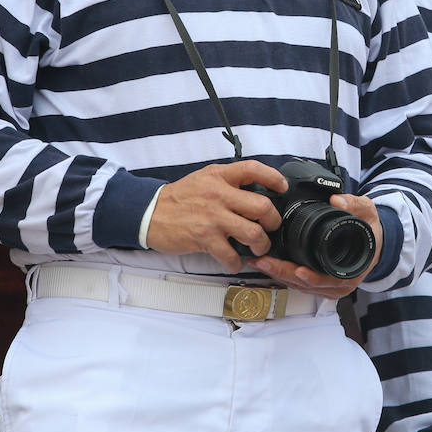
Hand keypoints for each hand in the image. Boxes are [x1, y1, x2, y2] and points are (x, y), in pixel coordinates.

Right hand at [145, 160, 285, 271]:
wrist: (149, 212)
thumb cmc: (178, 198)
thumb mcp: (204, 178)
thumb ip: (228, 181)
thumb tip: (253, 189)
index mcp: (219, 176)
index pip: (253, 169)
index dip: (273, 177)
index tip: (282, 187)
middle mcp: (219, 194)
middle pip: (262, 206)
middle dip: (273, 221)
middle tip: (271, 226)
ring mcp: (213, 217)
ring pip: (253, 233)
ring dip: (261, 244)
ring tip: (257, 247)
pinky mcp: (204, 238)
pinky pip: (231, 255)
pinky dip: (236, 262)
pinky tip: (234, 261)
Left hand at [248, 193, 383, 297]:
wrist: (373, 240)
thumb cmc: (370, 230)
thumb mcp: (368, 212)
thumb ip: (354, 204)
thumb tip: (337, 200)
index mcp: (353, 270)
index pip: (330, 279)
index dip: (313, 277)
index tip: (298, 270)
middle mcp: (340, 284)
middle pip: (308, 285)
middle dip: (283, 274)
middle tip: (264, 262)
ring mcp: (329, 287)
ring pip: (300, 287)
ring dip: (279, 276)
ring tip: (260, 262)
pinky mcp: (320, 286)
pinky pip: (299, 286)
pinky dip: (284, 276)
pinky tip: (269, 266)